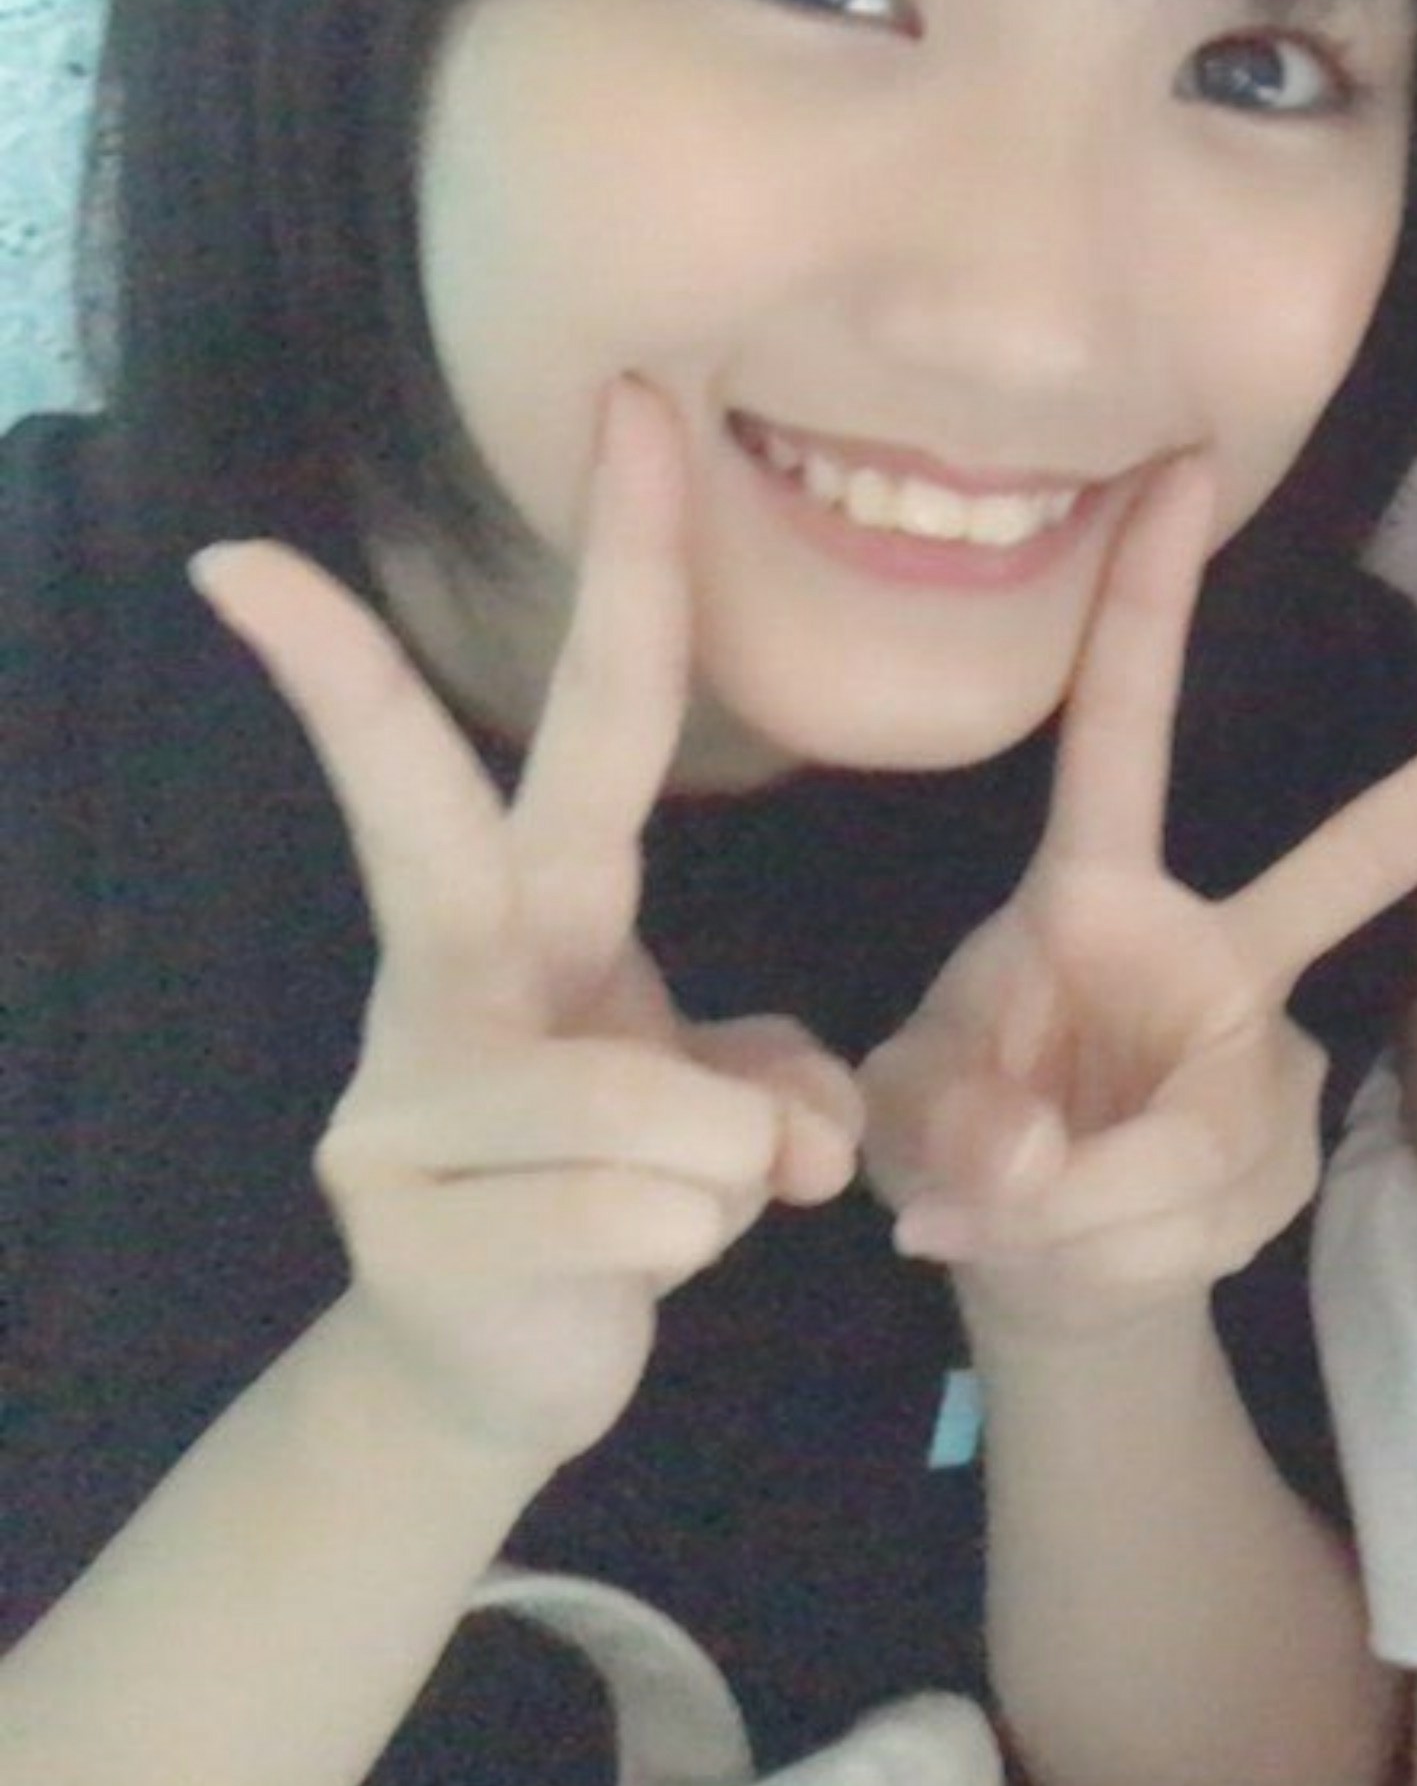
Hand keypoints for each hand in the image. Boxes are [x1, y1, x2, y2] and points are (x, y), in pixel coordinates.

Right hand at [191, 382, 858, 1467]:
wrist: (496, 1375)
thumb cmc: (616, 1185)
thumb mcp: (718, 1099)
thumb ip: (769, 1073)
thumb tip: (789, 1138)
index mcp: (532, 914)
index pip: (576, 726)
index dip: (617, 575)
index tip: (622, 410)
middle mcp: (444, 981)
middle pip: (422, 818)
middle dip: (359, 685)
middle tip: (259, 553)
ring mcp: (402, 1105)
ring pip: (661, 1106)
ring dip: (730, 1164)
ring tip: (681, 1205)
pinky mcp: (414, 1231)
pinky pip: (653, 1219)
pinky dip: (697, 1247)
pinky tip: (629, 1270)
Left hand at [860, 457, 1416, 1345]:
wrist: (1041, 1270)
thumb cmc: (963, 1145)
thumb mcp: (905, 1123)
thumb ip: (956, 1129)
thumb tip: (1024, 1160)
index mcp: (1095, 892)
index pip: (1119, 725)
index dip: (1146, 598)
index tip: (1185, 463)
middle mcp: (1205, 952)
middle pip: (1356, 856)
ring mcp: (1265, 1056)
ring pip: (1206, 1130)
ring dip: (1082, 1207)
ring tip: (1015, 1226)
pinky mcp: (1285, 1156)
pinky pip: (1196, 1216)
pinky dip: (1103, 1256)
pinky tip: (1084, 1253)